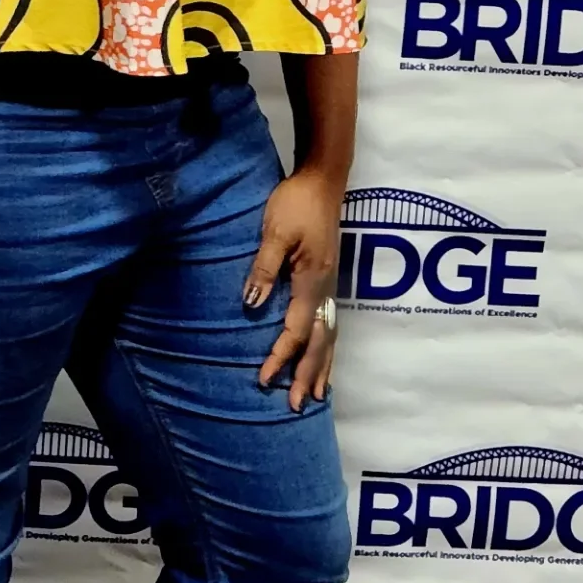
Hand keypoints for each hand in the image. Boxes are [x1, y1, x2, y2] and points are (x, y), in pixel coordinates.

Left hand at [243, 167, 343, 410]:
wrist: (323, 178)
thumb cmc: (296, 202)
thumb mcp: (275, 232)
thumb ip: (265, 268)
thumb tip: (252, 305)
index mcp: (312, 281)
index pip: (295, 330)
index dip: (280, 356)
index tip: (263, 379)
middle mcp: (326, 288)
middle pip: (319, 341)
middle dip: (307, 373)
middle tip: (296, 404)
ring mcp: (330, 283)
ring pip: (329, 334)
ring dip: (321, 365)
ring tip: (316, 394)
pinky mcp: (327, 276)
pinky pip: (330, 321)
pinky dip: (327, 346)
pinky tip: (323, 354)